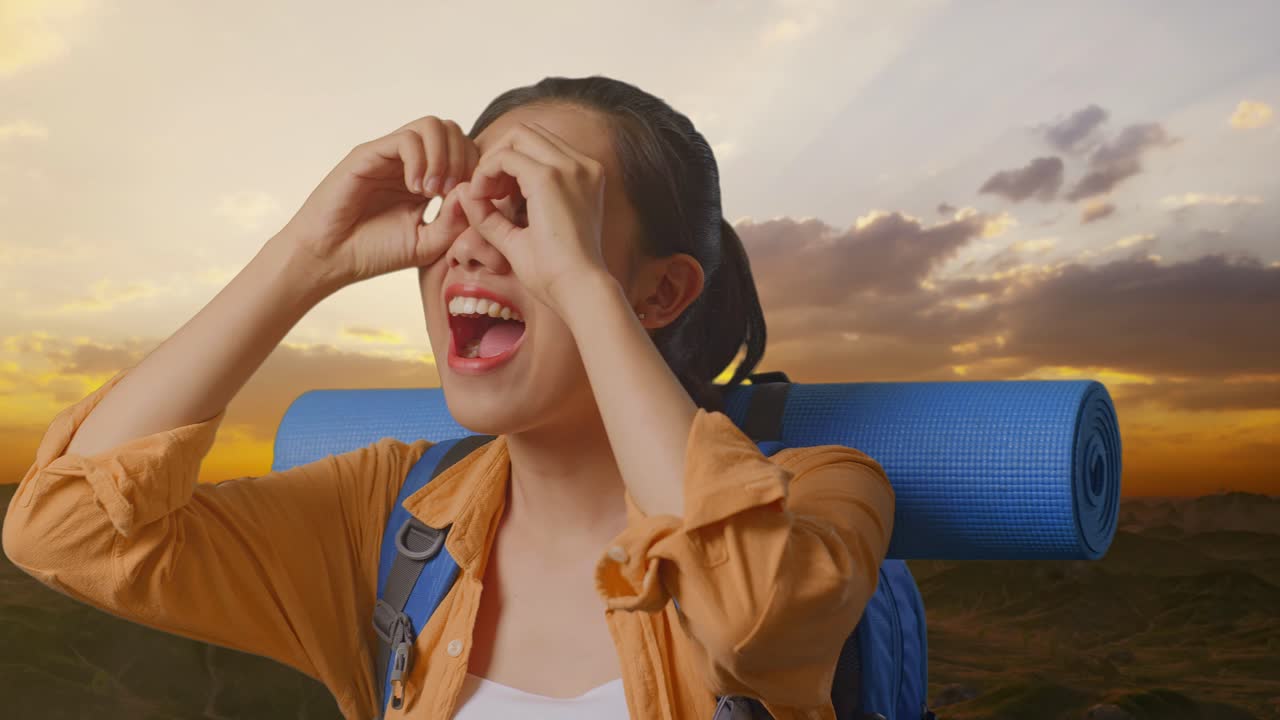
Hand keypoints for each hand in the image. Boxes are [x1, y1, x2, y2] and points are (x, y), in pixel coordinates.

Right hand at [275, 115, 478, 293]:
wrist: (331, 257)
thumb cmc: (375, 252)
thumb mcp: (428, 243)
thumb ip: (455, 220)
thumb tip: (473, 191)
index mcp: (427, 179)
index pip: (465, 151)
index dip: (475, 170)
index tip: (467, 201)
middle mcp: (410, 161)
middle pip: (453, 131)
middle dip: (463, 159)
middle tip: (451, 194)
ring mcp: (389, 155)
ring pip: (432, 126)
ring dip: (443, 157)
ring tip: (433, 191)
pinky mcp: (369, 153)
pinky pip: (407, 139)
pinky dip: (421, 161)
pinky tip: (416, 189)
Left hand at [454, 120, 609, 315]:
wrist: (579, 290)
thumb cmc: (556, 275)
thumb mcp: (520, 238)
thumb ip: (493, 215)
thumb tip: (464, 191)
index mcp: (586, 178)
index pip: (540, 147)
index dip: (509, 165)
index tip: (496, 197)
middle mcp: (583, 166)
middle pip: (527, 134)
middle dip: (499, 157)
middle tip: (487, 194)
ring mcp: (570, 168)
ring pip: (517, 137)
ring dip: (492, 162)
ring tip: (485, 197)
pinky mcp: (549, 178)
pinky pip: (505, 156)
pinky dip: (486, 172)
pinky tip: (483, 199)